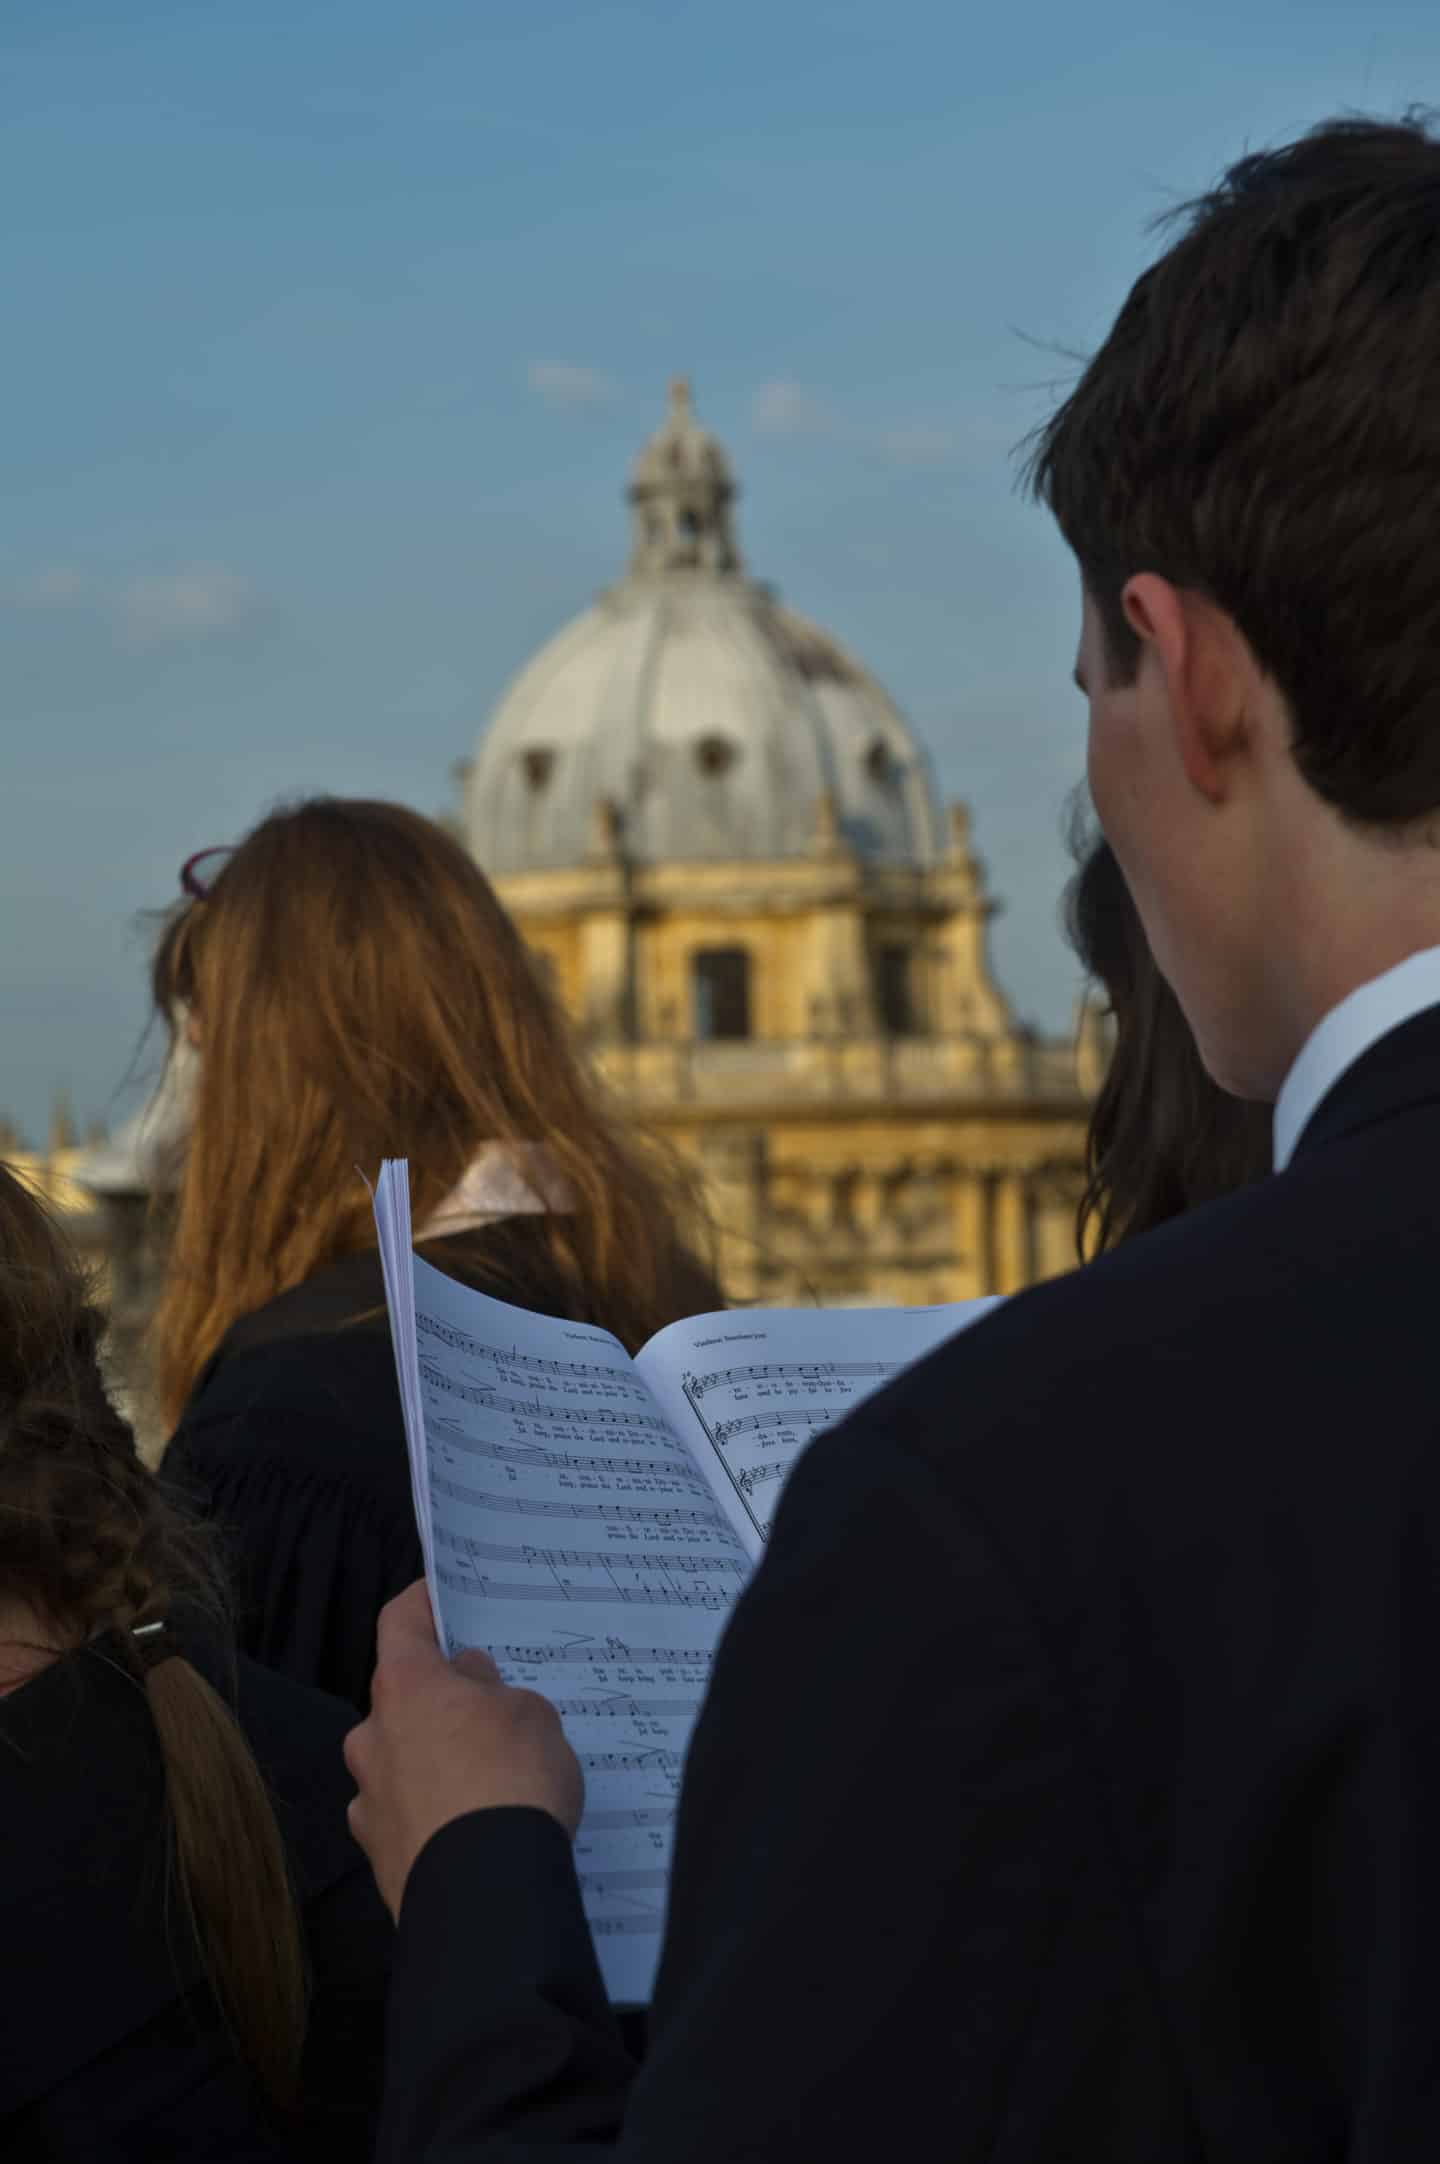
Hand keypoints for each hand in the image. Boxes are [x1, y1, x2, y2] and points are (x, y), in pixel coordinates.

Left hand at [343, 1580, 583, 1917]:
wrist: (485, 1892)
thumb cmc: (511, 1781)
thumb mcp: (531, 1714)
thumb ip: (495, 1692)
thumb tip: (470, 1685)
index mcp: (405, 1687)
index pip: (400, 1624)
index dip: (421, 1604)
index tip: (439, 1594)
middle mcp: (372, 1737)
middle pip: (401, 1699)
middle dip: (439, 1700)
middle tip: (488, 1708)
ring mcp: (368, 1798)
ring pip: (398, 1761)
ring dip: (431, 1760)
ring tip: (485, 1777)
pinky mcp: (377, 1854)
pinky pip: (403, 1815)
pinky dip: (429, 1812)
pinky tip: (468, 1826)